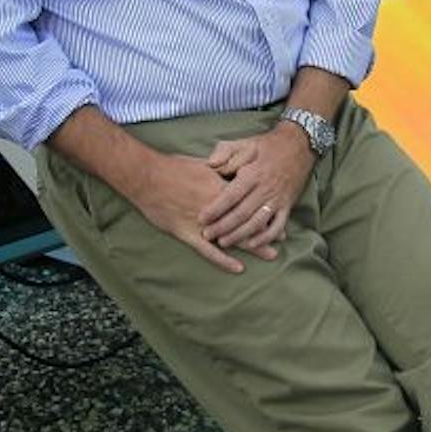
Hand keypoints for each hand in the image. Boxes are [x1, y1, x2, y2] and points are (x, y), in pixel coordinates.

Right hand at [129, 153, 271, 272]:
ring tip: (271, 254)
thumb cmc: (172, 168)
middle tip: (281, 237)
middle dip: (265, 229)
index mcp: (220, 188)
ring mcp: (203, 223)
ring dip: (253, 246)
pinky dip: (224, 260)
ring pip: (233, 238)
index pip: (248, 200)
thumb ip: (219, 168)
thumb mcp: (201, 163)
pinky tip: (238, 268)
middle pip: (246, 220)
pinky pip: (208, 251)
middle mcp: (217, 208)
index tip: (276, 212)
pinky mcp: (188, 234)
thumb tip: (232, 166)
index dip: (263, 207)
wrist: (148, 178)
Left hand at [200, 126, 312, 252]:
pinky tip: (251, 244)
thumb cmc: (266, 145)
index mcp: (253, 173)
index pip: (231, 195)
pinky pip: (277, 226)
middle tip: (207, 235)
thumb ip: (224, 151)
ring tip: (223, 242)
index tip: (201, 218)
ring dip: (240, 235)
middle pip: (242, 213)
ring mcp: (277, 199)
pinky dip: (265, 237)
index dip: (216, 208)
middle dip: (223, 226)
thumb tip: (210, 164)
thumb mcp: (243, 142)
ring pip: (258, 222)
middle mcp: (265, 188)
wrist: (299, 146)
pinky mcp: (287, 206)